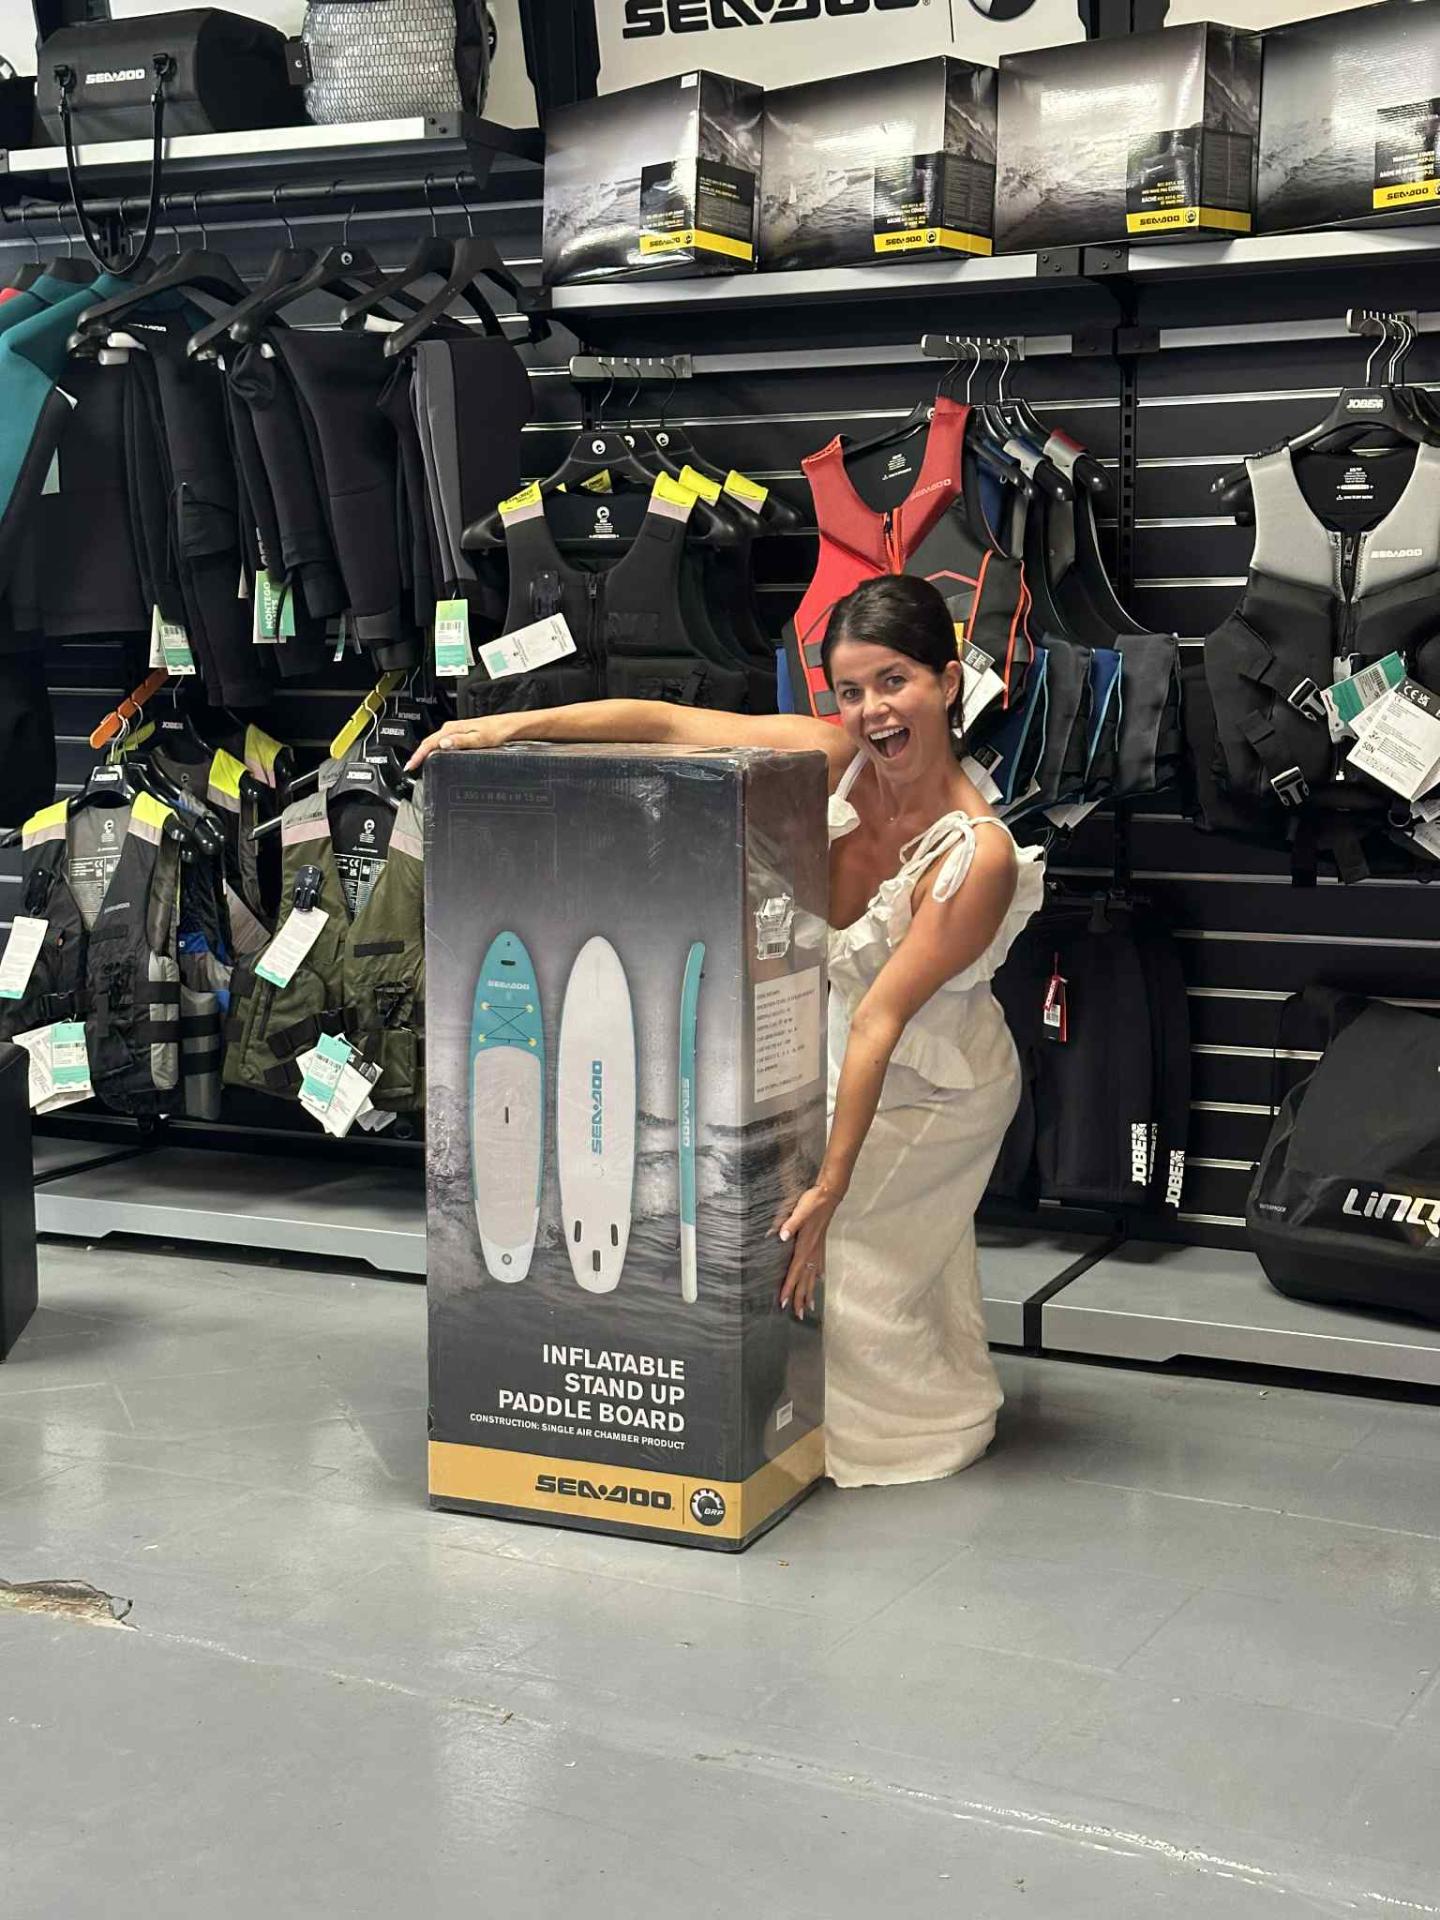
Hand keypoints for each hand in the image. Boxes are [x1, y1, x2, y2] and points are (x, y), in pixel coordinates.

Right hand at [406, 715, 510, 771]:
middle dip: (419, 754)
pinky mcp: (461, 734)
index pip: (430, 742)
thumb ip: (461, 741)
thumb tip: (443, 743)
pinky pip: (443, 742)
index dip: (418, 754)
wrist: (510, 727)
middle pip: (430, 742)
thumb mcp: (479, 739)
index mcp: (453, 728)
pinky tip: (437, 756)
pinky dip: (436, 750)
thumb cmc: (498, 731)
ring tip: (420, 763)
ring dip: (426, 752)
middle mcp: (453, 728)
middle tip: (412, 766)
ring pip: (436, 742)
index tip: (410, 765)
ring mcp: (457, 731)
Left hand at [777, 1183, 840, 1318]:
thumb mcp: (800, 1211)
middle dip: (800, 1298)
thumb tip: (782, 1236)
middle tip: (797, 1315)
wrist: (829, 1194)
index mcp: (805, 1246)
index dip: (789, 1288)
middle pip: (805, 1280)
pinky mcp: (821, 1243)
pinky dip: (818, 1275)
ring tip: (808, 1307)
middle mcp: (813, 1251)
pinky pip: (819, 1265)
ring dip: (810, 1292)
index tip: (784, 1303)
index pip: (795, 1272)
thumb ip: (791, 1224)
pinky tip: (820, 1280)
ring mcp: (818, 1249)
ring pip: (813, 1276)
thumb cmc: (813, 1202)